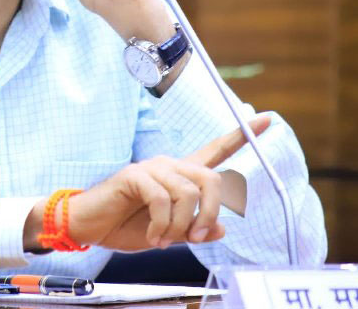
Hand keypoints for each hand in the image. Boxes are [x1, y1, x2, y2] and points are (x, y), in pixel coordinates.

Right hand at [24, 115, 271, 252]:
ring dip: (180, 225)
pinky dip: (161, 225)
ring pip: (189, 193)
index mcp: (182, 176)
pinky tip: (152, 236)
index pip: (217, 150)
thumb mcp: (169, 234)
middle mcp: (171, 165)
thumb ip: (195, 230)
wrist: (90, 225)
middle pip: (212, 178)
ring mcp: (153, 168)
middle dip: (211, 212)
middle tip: (195, 236)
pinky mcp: (136, 176)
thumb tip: (221, 228)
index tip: (267, 118)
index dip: (243, 134)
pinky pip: (163, 200)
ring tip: (163, 239)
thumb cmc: (127, 225)